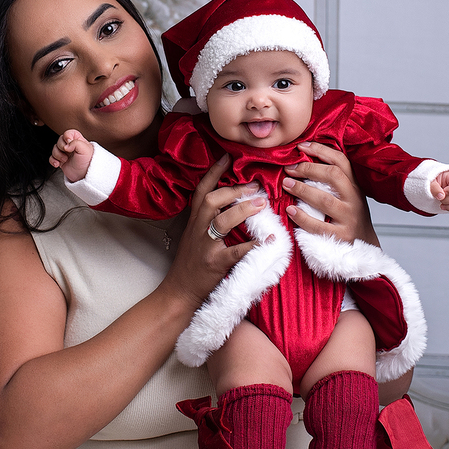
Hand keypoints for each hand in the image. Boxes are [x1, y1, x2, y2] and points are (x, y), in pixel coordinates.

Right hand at [49, 129, 93, 181]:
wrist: (85, 175)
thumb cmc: (88, 162)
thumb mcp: (85, 149)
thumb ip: (76, 143)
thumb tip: (66, 144)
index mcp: (77, 140)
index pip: (69, 133)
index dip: (67, 136)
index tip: (68, 142)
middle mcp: (70, 146)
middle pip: (59, 140)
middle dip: (61, 147)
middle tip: (67, 152)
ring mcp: (65, 153)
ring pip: (54, 149)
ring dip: (57, 155)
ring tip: (65, 160)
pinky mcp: (60, 161)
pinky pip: (52, 158)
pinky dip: (53, 161)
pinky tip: (58, 164)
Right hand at [164, 155, 264, 306]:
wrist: (179, 291)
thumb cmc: (190, 264)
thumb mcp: (194, 236)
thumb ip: (208, 220)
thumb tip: (232, 204)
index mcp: (194, 222)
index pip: (201, 191)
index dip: (213, 173)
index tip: (227, 157)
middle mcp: (197, 230)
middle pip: (211, 201)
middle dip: (233, 190)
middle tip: (254, 185)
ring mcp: (206, 246)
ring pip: (222, 221)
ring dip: (243, 210)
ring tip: (262, 203)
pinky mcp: (215, 263)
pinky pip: (236, 251)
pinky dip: (254, 245)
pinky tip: (268, 239)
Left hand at [281, 141, 379, 246]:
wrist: (364, 245)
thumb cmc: (349, 218)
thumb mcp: (348, 196)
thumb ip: (334, 181)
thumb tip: (305, 160)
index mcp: (355, 186)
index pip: (341, 161)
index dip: (321, 151)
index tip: (301, 147)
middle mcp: (354, 200)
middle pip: (333, 176)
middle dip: (309, 169)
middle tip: (289, 168)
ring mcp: (349, 218)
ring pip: (325, 200)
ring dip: (302, 190)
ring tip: (286, 184)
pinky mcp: (341, 237)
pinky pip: (319, 226)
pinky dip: (302, 217)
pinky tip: (291, 210)